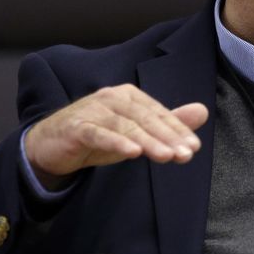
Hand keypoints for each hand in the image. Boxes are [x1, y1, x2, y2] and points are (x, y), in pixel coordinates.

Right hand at [25, 84, 208, 186]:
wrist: (50, 144)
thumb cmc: (97, 136)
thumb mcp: (135, 133)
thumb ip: (167, 123)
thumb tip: (202, 111)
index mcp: (130, 96)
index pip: (159, 113)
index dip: (178, 129)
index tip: (194, 147)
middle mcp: (113, 98)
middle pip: (146, 118)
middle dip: (168, 136)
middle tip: (186, 153)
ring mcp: (93, 110)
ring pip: (126, 126)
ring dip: (149, 141)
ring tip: (167, 156)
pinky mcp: (76, 127)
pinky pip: (99, 134)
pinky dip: (116, 142)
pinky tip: (132, 152)